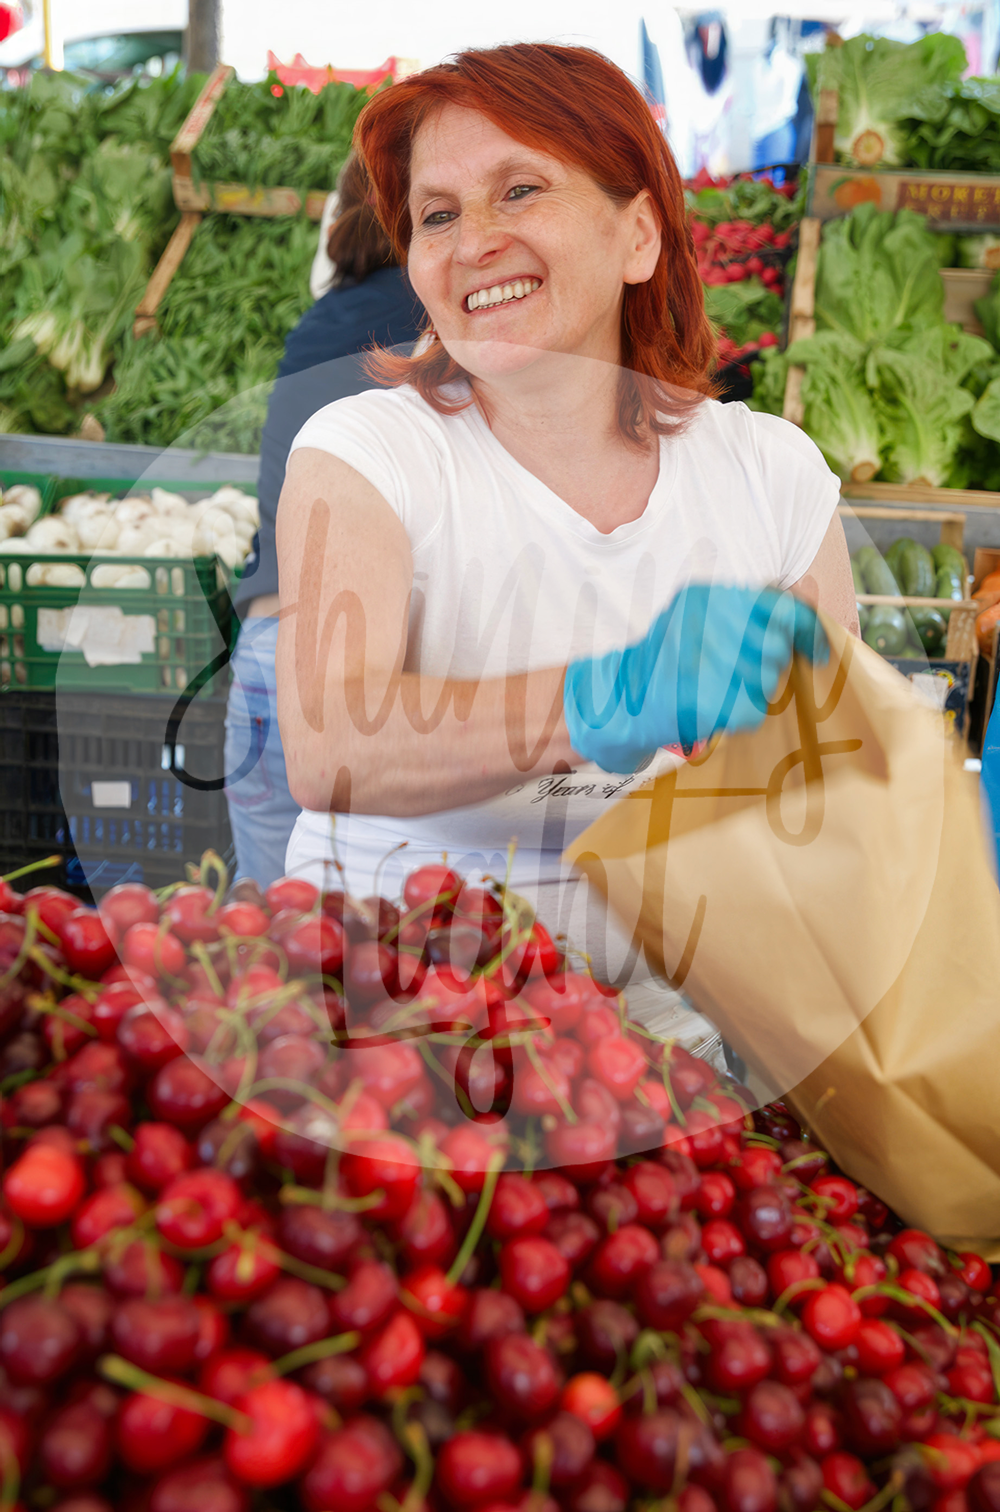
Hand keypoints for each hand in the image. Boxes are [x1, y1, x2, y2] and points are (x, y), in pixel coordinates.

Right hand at [563, 584, 827, 773]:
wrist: (619, 701)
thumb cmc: (666, 660)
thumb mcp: (697, 617)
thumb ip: (747, 610)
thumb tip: (805, 602)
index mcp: (706, 597)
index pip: (778, 604)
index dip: (807, 628)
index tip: (818, 649)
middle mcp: (707, 622)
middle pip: (774, 645)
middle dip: (768, 663)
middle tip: (741, 672)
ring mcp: (706, 661)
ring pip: (765, 678)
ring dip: (751, 689)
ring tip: (716, 689)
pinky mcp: (706, 700)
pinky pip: (751, 709)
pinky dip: (739, 714)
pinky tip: (712, 708)